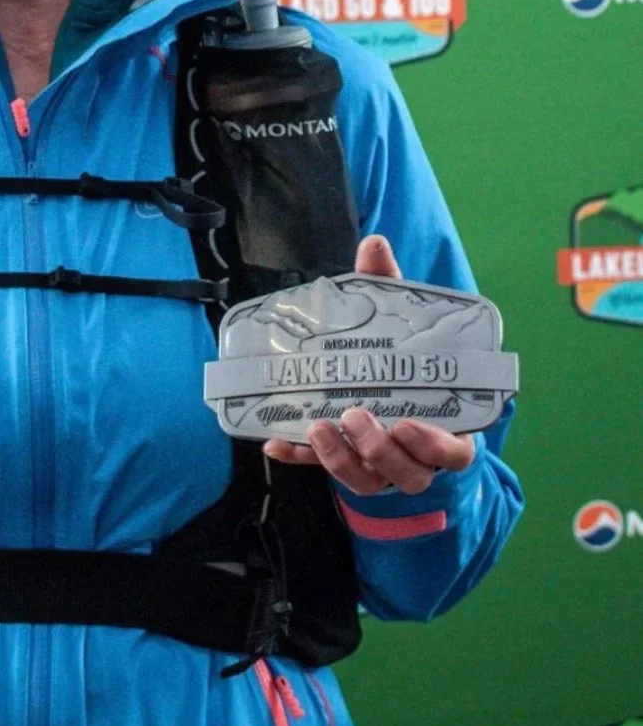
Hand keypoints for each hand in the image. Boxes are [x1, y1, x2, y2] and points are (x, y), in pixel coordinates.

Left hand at [262, 235, 476, 495]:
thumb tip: (373, 243)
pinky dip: (299, 458)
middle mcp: (417, 458)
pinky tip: (273, 443)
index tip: (407, 424)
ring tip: (318, 427)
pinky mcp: (347, 466)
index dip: (433, 444)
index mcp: (446, 430)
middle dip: (380, 450)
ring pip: (367, 481)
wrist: (389, 396)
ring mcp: (381, 468)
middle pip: (408, 473)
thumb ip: (392, 290)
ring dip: (341, 460)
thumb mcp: (404, 328)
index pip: (452, 451)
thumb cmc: (409, 364)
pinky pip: (322, 471)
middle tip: (355, 415)